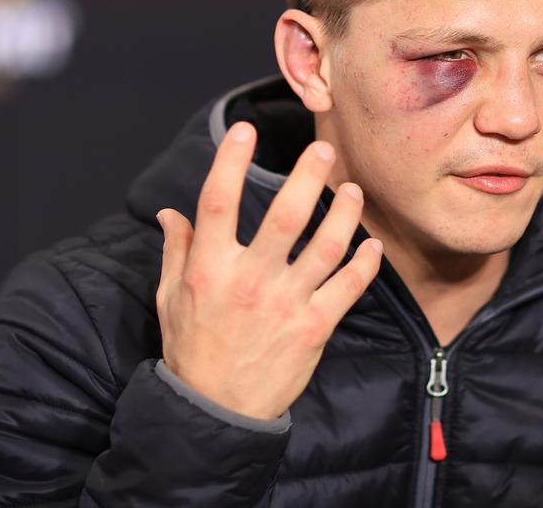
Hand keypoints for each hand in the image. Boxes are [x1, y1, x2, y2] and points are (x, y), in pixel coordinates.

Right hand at [154, 120, 382, 419]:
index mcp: (210, 269)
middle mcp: (250, 280)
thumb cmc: (192, 349)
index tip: (245, 130)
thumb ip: (177, 251)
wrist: (216, 411)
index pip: (218, 202)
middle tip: (325, 150)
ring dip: (345, 214)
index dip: (231, 161)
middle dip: (308, 176)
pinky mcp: (315, 327)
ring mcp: (286, 304)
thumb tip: (170, 212)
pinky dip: (365, 263)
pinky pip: (348, 287)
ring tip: (352, 191)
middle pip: (286, 216)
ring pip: (326, 247)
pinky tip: (372, 245)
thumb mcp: (170, 298)